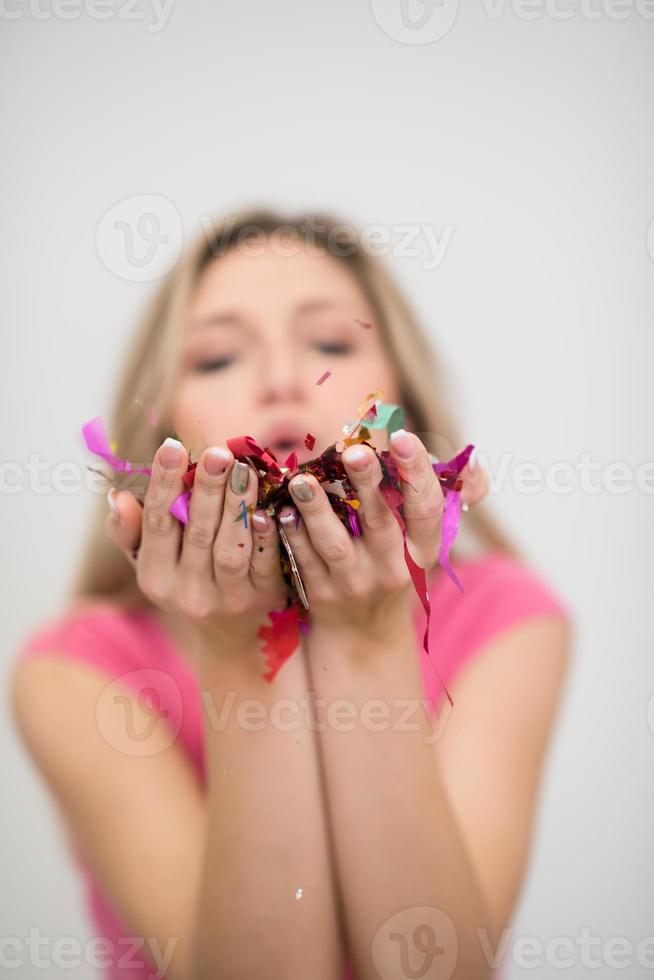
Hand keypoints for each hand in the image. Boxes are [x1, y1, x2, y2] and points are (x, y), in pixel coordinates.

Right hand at [105, 439, 287, 654]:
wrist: (233, 635)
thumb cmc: (187, 577)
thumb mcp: (152, 560)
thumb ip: (130, 530)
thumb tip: (117, 498)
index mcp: (155, 577)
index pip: (157, 524)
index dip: (164, 484)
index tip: (172, 445)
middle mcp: (187, 594)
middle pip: (196, 533)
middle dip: (206, 490)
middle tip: (217, 452)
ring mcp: (227, 600)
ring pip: (230, 548)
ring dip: (238, 505)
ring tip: (244, 469)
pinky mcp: (263, 599)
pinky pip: (266, 563)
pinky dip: (267, 535)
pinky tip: (272, 506)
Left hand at [276, 431, 485, 640]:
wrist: (364, 636)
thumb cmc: (395, 569)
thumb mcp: (423, 542)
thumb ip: (444, 500)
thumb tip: (475, 464)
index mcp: (422, 549)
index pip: (427, 508)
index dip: (416, 473)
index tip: (401, 437)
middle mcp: (392, 568)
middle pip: (380, 522)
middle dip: (368, 484)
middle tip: (355, 452)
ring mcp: (354, 584)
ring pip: (334, 545)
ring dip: (317, 510)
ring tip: (302, 480)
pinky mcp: (320, 595)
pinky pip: (303, 561)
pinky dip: (290, 534)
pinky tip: (279, 510)